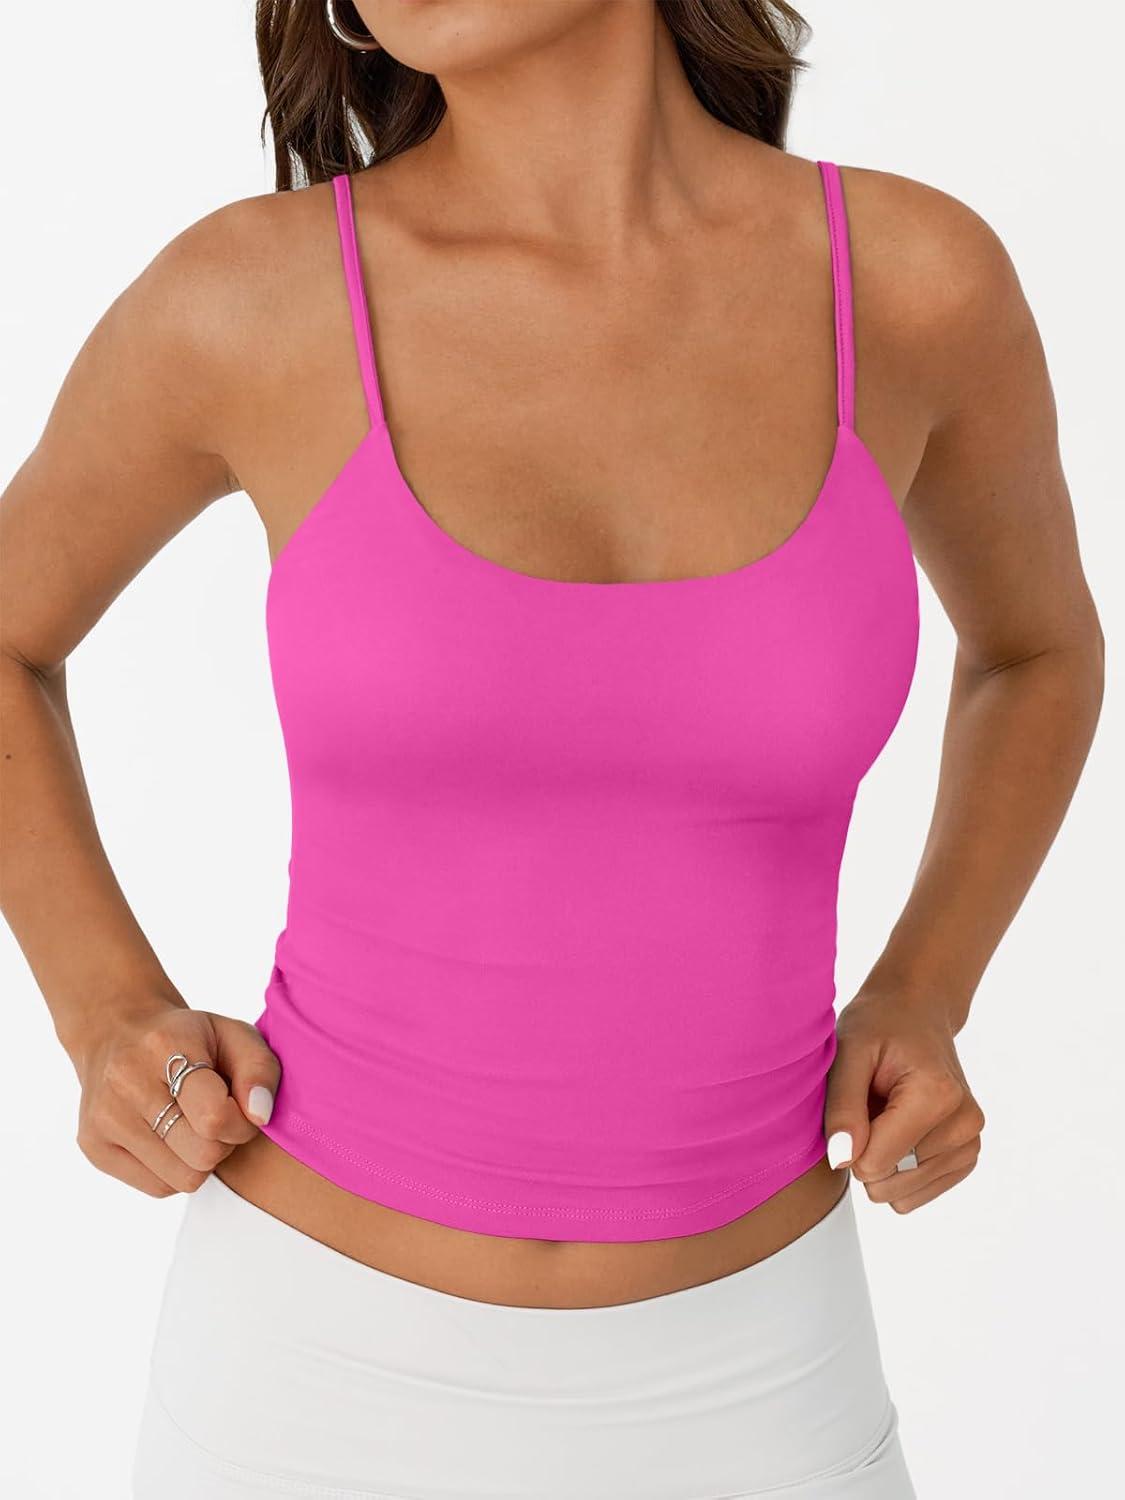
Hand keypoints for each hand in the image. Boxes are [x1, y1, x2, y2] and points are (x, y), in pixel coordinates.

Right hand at [66, 998, 281, 1197]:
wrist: (116, 1031)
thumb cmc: (187, 1037)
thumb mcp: (233, 1033)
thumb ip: (260, 1069)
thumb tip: (260, 1116)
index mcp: (165, 1046)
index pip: (215, 1118)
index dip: (241, 1123)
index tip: (239, 1107)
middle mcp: (126, 1083)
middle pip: (202, 1156)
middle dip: (223, 1143)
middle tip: (217, 1118)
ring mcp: (104, 1119)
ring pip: (182, 1179)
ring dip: (200, 1159)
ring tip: (193, 1126)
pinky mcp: (93, 1147)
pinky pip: (158, 1188)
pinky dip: (175, 1170)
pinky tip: (169, 1137)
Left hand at [823, 987, 985, 1213]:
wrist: (916, 1013)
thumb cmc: (879, 1026)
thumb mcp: (848, 1052)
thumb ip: (842, 1107)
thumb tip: (841, 1160)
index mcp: (937, 1096)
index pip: (874, 1163)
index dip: (848, 1141)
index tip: (853, 1103)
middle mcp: (965, 1125)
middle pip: (887, 1183)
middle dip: (865, 1151)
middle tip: (868, 1105)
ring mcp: (970, 1144)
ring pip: (901, 1194)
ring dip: (881, 1159)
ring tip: (884, 1113)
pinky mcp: (966, 1157)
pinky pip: (915, 1193)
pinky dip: (897, 1167)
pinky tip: (899, 1127)